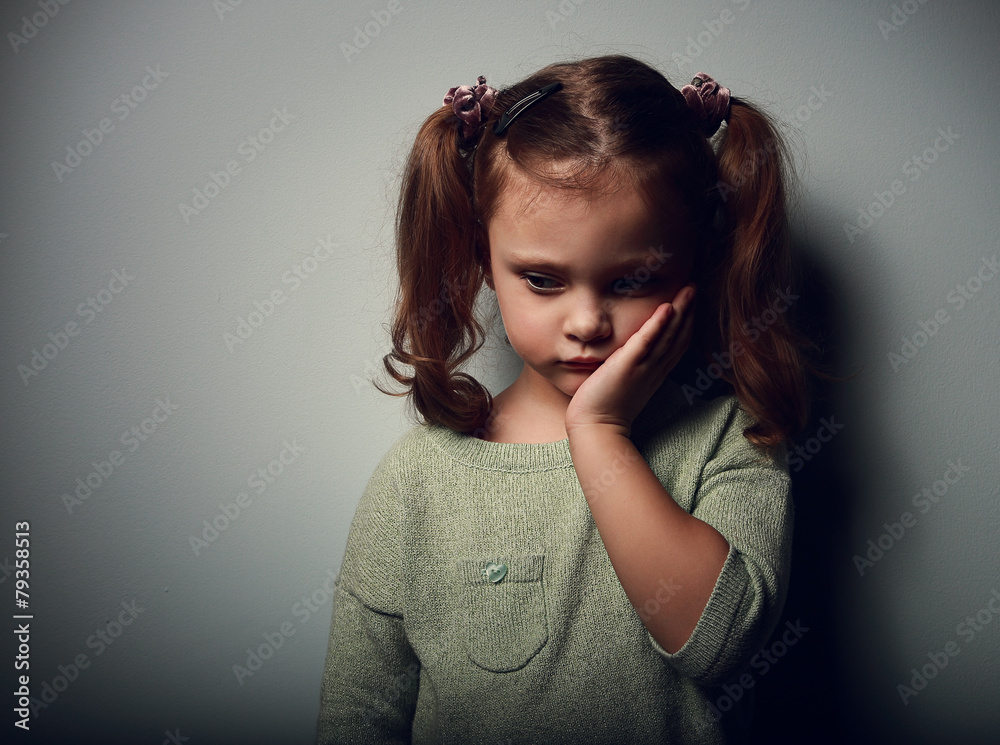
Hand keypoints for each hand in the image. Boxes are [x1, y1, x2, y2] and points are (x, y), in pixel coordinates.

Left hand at [565, 284, 695, 437]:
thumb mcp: (625, 384)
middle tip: (696, 288)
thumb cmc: (605, 407)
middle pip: (678, 336)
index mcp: (654, 373)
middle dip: (689, 311)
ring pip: (668, 336)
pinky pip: (646, 342)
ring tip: (689, 290)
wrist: (595, 427)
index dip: (685, 324)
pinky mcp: (627, 365)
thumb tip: (629, 357)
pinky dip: (657, 325)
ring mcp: (643, 367)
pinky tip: (666, 308)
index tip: (691, 304)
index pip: (675, 345)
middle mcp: (654, 369)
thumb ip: (631, 368)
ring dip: (680, 311)